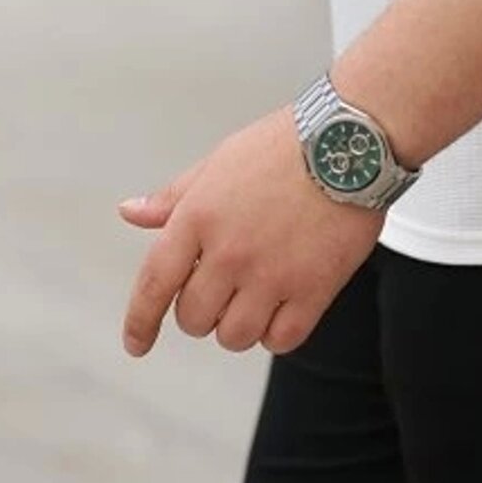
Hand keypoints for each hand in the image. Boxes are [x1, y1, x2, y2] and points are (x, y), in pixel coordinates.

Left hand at [115, 107, 383, 357]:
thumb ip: (173, 197)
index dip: (140, 322)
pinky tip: (285, 303)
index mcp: (198, 216)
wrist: (351, 138)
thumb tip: (130, 213)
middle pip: (194, 319)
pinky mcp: (313, 289)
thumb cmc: (284, 145)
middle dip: (202, 309)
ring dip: (239, 324)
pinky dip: (278, 331)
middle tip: (226, 284)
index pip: (154, 284)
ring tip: (257, 292)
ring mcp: (271, 274)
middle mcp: (228, 251)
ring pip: (234, 336)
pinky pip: (281, 340)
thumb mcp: (219, 161)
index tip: (136, 344)